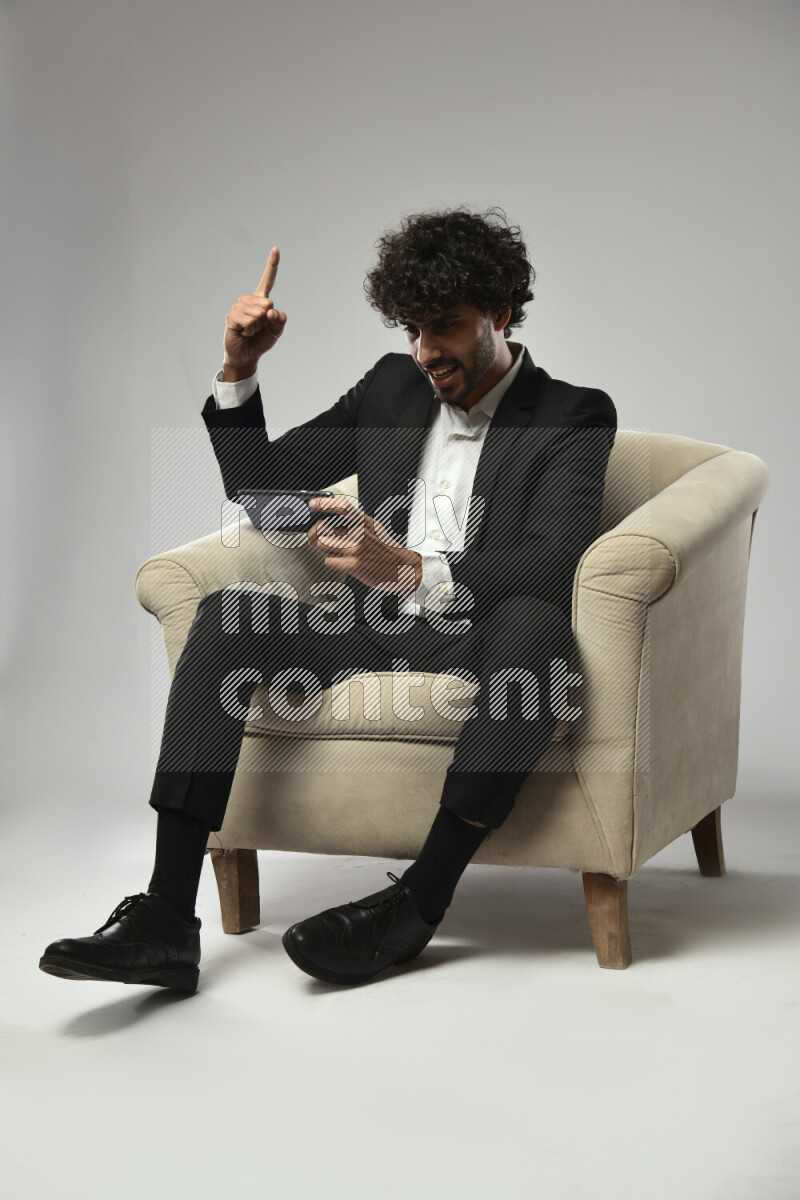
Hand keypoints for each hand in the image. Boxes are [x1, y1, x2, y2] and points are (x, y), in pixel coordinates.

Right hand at [222, 247, 286, 378]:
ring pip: (258, 314)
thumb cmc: (260, 341)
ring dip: (257, 327)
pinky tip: (243, 332)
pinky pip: (248, 321)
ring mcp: (238, 307)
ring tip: (249, 331)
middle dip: (266, 320)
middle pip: (268, 304)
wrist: (246, 356)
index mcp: (261, 300)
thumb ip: (280, 320)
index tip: (276, 249)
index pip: (268, 280)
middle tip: (258, 328)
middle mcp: (249, 300)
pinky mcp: (231, 316)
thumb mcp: (277, 331)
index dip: (272, 265)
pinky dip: (249, 330)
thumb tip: (270, 311)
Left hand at [307, 496, 422, 591]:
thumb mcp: (373, 528)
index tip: (313, 504)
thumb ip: (354, 523)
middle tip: (315, 536)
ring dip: (324, 548)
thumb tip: (328, 520)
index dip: (325, 504)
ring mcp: (356, 549)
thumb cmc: (384, 548)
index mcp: (365, 522)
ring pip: (322, 544)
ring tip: (334, 550)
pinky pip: (328, 560)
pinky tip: (342, 561)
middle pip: (323, 528)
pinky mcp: (353, 565)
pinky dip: (332, 561)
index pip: (343, 507)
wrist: (401, 568)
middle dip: (315, 533)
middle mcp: (359, 533)